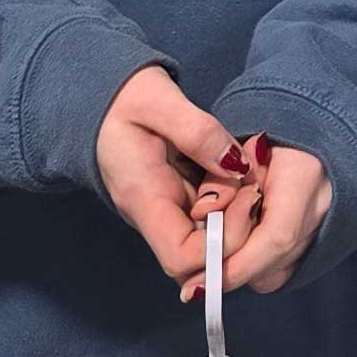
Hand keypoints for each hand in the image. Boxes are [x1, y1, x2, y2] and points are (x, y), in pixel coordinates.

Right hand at [95, 66, 333, 300]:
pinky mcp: (180, 199)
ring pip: (213, 237)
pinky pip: (214, 215)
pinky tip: (242, 169)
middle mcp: (156, 216)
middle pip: (203, 257)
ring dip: (240, 212)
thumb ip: (198, 132)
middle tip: (255, 183)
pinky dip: (235, 198)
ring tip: (251, 170)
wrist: (101, 98)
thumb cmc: (123, 99)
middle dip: (239, 227)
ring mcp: (169, 210)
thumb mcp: (158, 101)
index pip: (183, 258)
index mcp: (144, 200)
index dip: (222, 243)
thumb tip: (237, 166)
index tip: (245, 197)